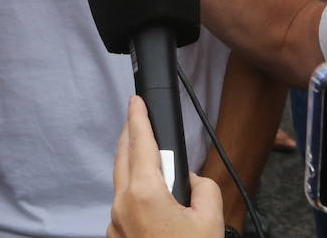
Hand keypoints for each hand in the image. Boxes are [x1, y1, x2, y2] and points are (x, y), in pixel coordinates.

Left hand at [108, 96, 221, 237]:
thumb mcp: (211, 220)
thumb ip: (204, 187)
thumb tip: (192, 181)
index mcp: (144, 194)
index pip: (140, 143)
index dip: (138, 117)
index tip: (135, 101)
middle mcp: (123, 206)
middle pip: (124, 159)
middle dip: (130, 135)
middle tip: (137, 119)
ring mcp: (116, 223)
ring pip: (122, 184)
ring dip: (133, 166)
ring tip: (148, 157)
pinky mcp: (116, 237)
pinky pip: (123, 206)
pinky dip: (134, 194)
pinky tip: (150, 198)